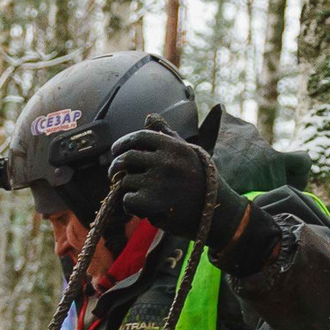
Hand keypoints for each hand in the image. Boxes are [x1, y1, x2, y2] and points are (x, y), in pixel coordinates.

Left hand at [107, 128, 281, 269]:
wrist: (215, 212)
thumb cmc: (200, 181)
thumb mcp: (188, 153)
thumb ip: (167, 135)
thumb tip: (149, 116)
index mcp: (174, 147)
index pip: (139, 137)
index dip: (123, 143)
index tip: (116, 150)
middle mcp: (167, 161)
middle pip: (126, 158)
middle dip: (115, 167)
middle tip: (113, 175)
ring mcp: (159, 182)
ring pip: (125, 181)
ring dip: (126, 190)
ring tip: (138, 195)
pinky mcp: (154, 202)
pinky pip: (128, 200)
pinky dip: (131, 206)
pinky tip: (143, 209)